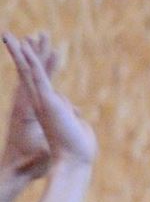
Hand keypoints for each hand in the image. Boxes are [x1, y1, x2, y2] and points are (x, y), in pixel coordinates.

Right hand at [2, 34, 93, 174]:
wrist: (67, 165)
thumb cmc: (72, 156)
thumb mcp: (74, 133)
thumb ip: (73, 122)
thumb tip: (77, 117)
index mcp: (46, 111)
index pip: (43, 86)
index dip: (42, 69)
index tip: (42, 55)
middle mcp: (37, 104)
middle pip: (32, 74)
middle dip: (32, 55)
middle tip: (31, 37)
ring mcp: (38, 102)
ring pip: (28, 72)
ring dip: (25, 53)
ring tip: (20, 35)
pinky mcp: (42, 102)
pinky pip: (34, 77)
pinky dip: (29, 61)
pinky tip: (24, 46)